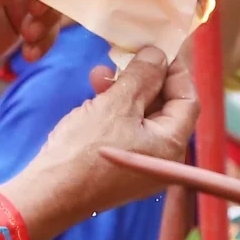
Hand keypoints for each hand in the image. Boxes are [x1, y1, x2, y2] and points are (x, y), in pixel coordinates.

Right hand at [0, 47, 198, 239]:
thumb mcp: (115, 104)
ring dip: (124, 90)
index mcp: (172, 145)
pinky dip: (113, 109)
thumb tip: (158, 54)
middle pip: (165, 107)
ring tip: (99, 73)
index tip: (158, 47)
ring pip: (142, 116)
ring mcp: (141, 163)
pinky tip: (94, 95)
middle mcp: (163, 157)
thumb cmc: (84, 149)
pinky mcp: (120, 164)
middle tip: (126, 54)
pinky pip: (126, 129)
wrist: (51, 192)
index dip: (176, 70)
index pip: (188, 99)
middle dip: (144, 78)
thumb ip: (141, 76)